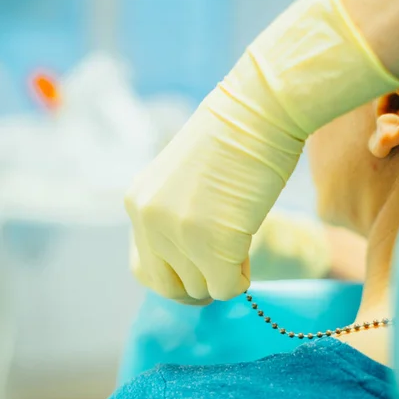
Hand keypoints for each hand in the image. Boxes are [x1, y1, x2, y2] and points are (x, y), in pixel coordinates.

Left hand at [126, 0, 398, 302]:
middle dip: (197, 286)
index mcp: (137, 203)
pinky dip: (242, 279)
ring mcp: (178, 234)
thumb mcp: (184, 183)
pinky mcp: (212, 245)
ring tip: (240, 241)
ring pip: (200, 289)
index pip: (143, 270)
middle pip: (168, 288)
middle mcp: (148, 221)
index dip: (174, 276)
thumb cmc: (234, 137)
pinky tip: (249, 246)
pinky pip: (226, 288)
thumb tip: (190, 263)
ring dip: (223, 275)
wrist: (260, 109)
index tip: (198, 270)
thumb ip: (175, 220)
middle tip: (223, 271)